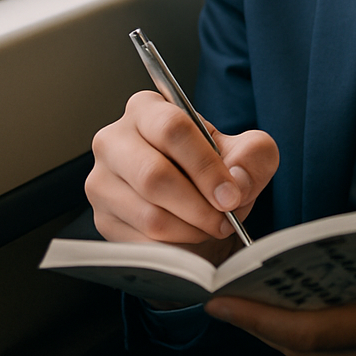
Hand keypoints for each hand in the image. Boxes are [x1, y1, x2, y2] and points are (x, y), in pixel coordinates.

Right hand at [86, 90, 278, 264]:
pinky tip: (190, 237)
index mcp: (147, 109)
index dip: (204, 166)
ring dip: (189, 229)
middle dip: (197, 204)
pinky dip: (174, 247)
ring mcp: (102, 181)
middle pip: (153, 174)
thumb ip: (253, 156)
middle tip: (224, 220)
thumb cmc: (216, 168)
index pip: (172, 129)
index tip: (230, 195)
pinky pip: (140, 241)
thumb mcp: (248, 152)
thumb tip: (236, 182)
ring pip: (147, 213)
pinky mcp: (102, 218)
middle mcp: (114, 140)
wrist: (196, 200)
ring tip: (212, 226)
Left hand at [204, 244, 355, 355]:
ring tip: (244, 303)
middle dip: (256, 324)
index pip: (312, 329)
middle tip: (223, 295)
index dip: (260, 318)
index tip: (222, 300)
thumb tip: (325, 240)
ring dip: (273, 334)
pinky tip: (284, 318)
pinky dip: (298, 343)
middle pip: (300, 349)